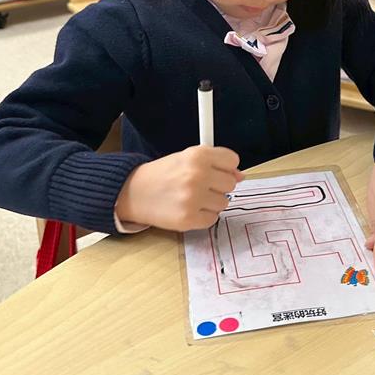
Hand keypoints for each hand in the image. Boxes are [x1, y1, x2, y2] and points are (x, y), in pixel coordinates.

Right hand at [115, 146, 241, 231]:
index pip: (233, 160)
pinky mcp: (189, 219)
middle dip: (218, 186)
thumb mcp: (188, 158)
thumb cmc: (163, 174)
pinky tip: (189, 208)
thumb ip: (215, 163)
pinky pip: (213, 219)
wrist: (134, 192)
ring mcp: (193, 198)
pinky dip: (203, 216)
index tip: (215, 171)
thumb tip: (240, 175)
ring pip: (224, 203)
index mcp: (197, 155)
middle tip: (200, 185)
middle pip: (231, 183)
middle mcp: (197, 175)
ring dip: (211, 202)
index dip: (225, 167)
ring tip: (192, 197)